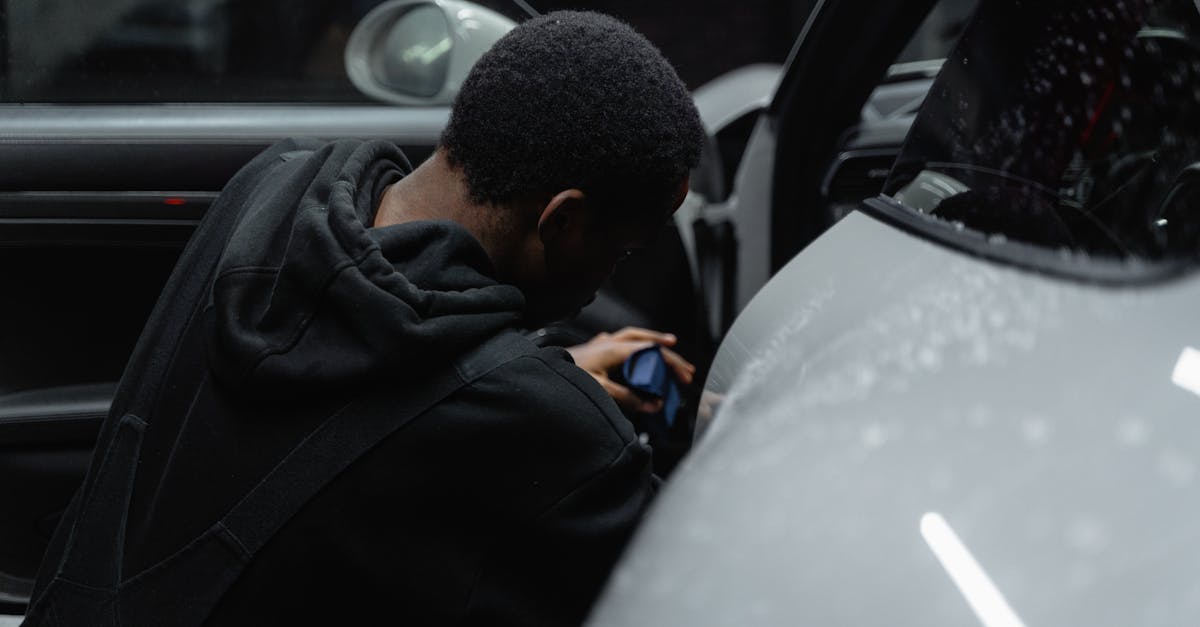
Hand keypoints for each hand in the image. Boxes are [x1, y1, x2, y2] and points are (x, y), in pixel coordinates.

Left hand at [566, 327, 695, 412]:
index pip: (652, 351)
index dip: (671, 363)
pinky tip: (633, 353)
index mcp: (615, 349)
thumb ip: (629, 397)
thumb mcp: (602, 391)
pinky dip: (633, 346)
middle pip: (646, 341)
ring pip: (634, 338)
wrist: (542, 373)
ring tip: (666, 351)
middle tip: (683, 368)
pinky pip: (620, 343)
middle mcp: (610, 342)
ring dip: (652, 344)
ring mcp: (601, 344)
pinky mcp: (594, 350)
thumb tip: (653, 404)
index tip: (684, 375)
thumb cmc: (568, 377)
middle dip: (667, 352)